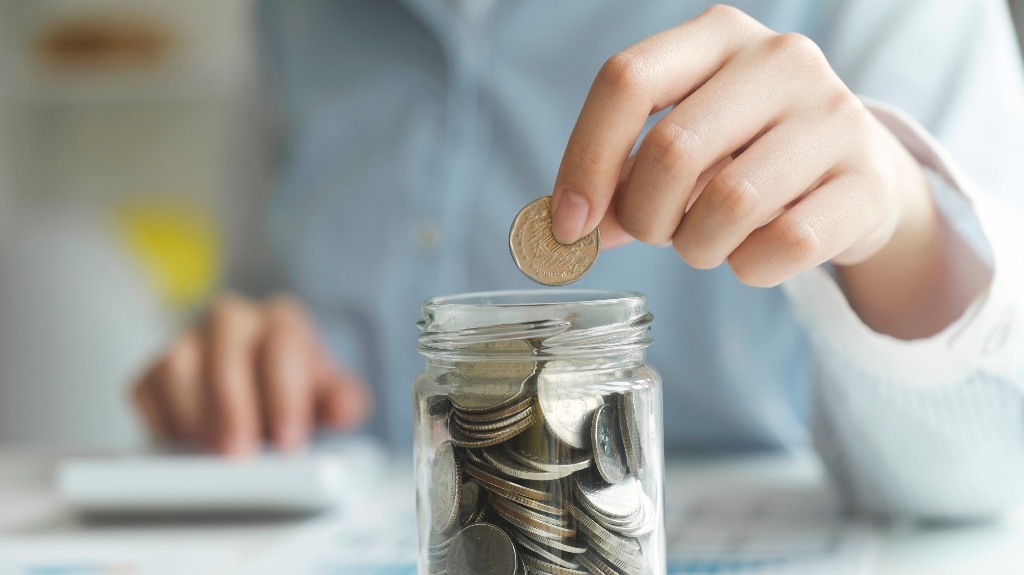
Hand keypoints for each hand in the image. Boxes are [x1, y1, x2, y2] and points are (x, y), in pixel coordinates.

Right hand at [132, 294, 371, 455]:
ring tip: (212, 451)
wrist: (264, 394)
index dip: (284, 395)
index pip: (282, 345)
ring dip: (193, 412)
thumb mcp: (331, 396)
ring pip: (176, 362)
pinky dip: (160, 420)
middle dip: (233, 405)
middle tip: (241, 452)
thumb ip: (343, 400)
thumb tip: (343, 409)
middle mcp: (232, 320)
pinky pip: (144, 388)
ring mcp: (188, 339)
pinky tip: (184, 445)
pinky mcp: (152, 369)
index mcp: (281, 321)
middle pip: (225, 347)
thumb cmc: (297, 391)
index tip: (288, 439)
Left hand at [550, 5, 931, 287]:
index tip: (570, 225)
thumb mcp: (680, 148)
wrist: (856, 177)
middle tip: (658, 233)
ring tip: (708, 242)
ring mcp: (834, 114)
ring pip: (730, 203)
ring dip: (698, 247)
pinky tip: (755, 254)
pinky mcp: (868, 180)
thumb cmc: (745, 159)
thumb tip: (566, 230)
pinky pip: (785, 244)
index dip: (585, 159)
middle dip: (645, 217)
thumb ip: (619, 179)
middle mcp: (780, 58)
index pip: (628, 80)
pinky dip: (750, 268)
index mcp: (717, 35)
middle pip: (672, 150)